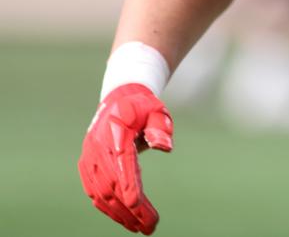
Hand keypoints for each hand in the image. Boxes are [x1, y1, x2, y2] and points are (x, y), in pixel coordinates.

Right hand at [78, 84, 173, 234]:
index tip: (138, 205)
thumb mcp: (157, 110)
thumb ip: (160, 127)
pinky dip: (108, 208)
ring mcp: (89, 158)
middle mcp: (97, 148)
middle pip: (111, 184)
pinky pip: (95, 192)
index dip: (128, 186)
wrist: (118, 101)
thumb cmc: (142, 107)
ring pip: (101, 193)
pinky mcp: (87, 166)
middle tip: (150, 227)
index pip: (121, 163)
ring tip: (140, 228)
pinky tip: (124, 219)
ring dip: (119, 214)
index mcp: (115, 132)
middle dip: (129, 209)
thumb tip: (164, 147)